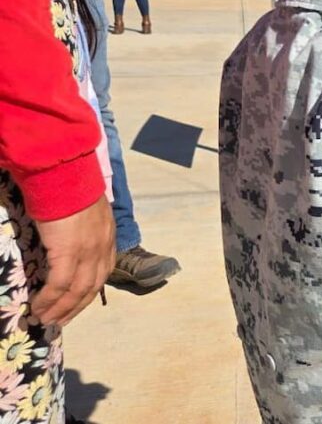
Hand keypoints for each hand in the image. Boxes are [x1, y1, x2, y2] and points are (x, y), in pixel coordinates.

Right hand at [31, 197, 115, 326]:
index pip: (103, 271)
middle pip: (92, 286)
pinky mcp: (68, 252)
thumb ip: (83, 226)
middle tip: (59, 321)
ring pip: (77, 291)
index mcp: (108, 237)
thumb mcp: (86, 209)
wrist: (64, 174)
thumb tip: (71, 235)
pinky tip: (39, 307)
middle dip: (75, 307)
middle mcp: (103, 247)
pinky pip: (60, 284)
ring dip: (61, 308)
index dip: (90, 291)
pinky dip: (50, 298)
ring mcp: (87, 251)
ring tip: (46, 320)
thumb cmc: (69, 187)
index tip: (77, 303)